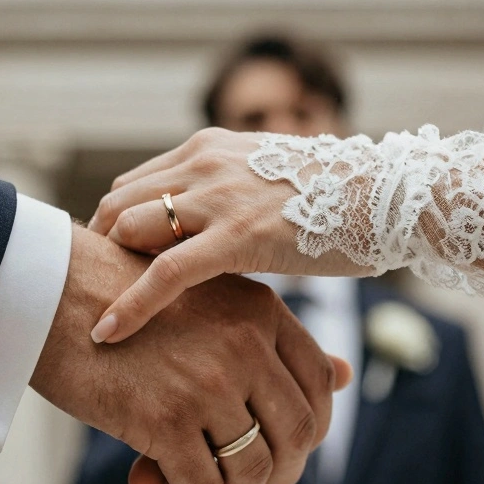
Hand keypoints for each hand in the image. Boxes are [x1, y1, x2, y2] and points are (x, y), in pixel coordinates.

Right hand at [31, 224, 350, 483]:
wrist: (49, 290)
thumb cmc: (126, 298)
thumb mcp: (211, 303)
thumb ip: (273, 339)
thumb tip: (346, 375)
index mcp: (260, 311)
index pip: (319, 385)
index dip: (309, 429)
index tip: (282, 447)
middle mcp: (244, 346)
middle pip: (297, 435)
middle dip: (280, 474)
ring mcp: (207, 383)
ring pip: (254, 470)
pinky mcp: (164, 419)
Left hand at [88, 128, 358, 343]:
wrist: (394, 196)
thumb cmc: (342, 197)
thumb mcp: (273, 182)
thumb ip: (234, 196)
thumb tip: (217, 228)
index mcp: (211, 150)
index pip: (137, 184)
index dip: (114, 224)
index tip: (105, 263)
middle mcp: (205, 163)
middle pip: (119, 202)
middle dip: (98, 248)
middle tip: (91, 290)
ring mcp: (220, 198)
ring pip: (129, 229)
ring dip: (104, 271)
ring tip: (89, 309)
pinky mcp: (238, 236)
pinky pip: (165, 273)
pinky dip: (130, 304)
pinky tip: (106, 333)